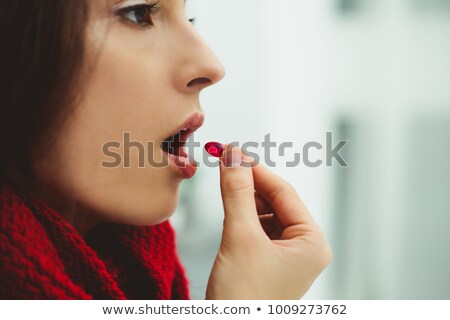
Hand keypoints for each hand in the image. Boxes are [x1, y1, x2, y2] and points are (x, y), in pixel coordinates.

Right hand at [206, 145, 332, 298]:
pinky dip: (241, 215)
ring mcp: (285, 255)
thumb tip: (233, 156)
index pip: (284, 192)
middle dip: (249, 184)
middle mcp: (303, 248)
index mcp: (312, 243)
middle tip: (224, 163)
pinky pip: (256, 227)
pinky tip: (228, 209)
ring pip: (264, 213)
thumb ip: (237, 193)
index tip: (232, 152)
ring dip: (243, 199)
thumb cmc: (244, 300)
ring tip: (223, 185)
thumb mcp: (240, 238)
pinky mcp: (267, 260)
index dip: (257, 170)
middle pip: (275, 201)